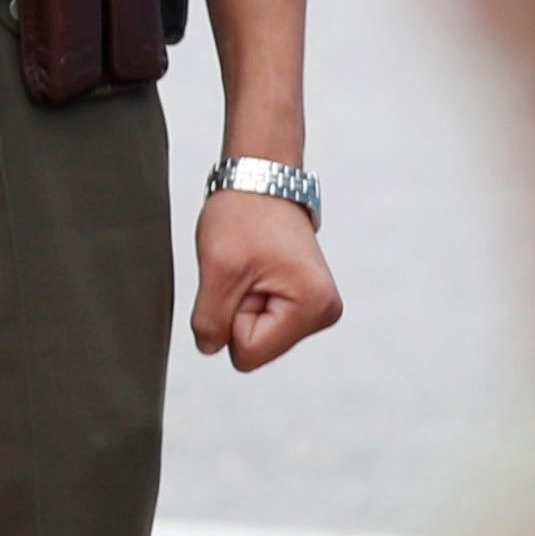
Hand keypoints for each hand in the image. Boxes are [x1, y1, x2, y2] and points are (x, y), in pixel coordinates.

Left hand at [193, 186, 339, 372]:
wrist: (261, 182)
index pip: (248, 353)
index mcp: (313, 307)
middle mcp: (324, 312)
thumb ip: (210, 323)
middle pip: (257, 348)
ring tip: (253, 269)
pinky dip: (253, 299)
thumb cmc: (245, 214)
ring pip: (259, 336)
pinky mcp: (307, 301)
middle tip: (247, 272)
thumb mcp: (217, 271)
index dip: (231, 318)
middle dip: (240, 313)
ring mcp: (318, 307)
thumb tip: (211, 347)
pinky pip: (265, 322)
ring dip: (245, 305)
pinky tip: (259, 272)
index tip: (243, 278)